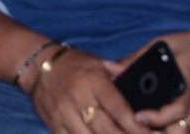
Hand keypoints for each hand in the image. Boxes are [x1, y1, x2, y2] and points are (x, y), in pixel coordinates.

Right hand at [29, 46, 150, 133]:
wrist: (38, 66)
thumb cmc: (75, 65)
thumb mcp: (99, 64)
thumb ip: (120, 77)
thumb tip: (145, 88)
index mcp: (93, 81)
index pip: (119, 108)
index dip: (137, 126)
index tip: (151, 133)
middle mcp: (78, 98)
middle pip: (106, 129)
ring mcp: (64, 114)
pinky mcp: (54, 125)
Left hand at [114, 28, 189, 131]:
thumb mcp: (163, 44)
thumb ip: (137, 57)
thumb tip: (110, 68)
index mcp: (187, 80)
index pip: (177, 108)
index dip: (158, 117)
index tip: (138, 117)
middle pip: (182, 130)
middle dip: (161, 133)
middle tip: (137, 126)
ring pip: (183, 133)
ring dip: (164, 133)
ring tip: (140, 129)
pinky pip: (183, 128)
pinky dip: (168, 131)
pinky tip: (150, 128)